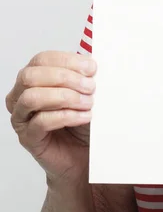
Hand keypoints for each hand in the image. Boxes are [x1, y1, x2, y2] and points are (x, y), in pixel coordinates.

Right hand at [5, 51, 96, 185]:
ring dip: (65, 97)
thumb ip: (85, 74)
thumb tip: (91, 62)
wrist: (84, 152)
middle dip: (65, 78)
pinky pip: (40, 122)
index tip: (92, 68)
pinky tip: (84, 117)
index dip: (68, 61)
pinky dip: (67, 116)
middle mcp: (22, 95)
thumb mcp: (87, 90)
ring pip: (32, 97)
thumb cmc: (83, 118)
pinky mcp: (28, 138)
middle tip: (90, 87)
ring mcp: (22, 117)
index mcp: (36, 77)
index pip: (42, 59)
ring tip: (88, 103)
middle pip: (31, 75)